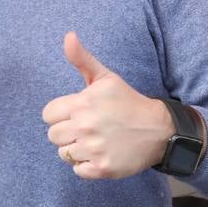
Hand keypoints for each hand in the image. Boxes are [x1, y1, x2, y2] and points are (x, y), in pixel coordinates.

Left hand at [40, 32, 172, 179]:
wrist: (159, 129)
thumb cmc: (127, 102)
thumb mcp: (105, 78)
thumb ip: (82, 59)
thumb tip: (68, 36)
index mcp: (82, 103)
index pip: (48, 115)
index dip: (60, 115)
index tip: (77, 114)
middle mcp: (85, 126)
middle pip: (53, 136)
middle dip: (67, 132)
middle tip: (87, 128)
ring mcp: (94, 149)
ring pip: (64, 154)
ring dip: (76, 149)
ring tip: (95, 141)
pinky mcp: (102, 168)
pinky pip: (77, 170)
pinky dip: (86, 165)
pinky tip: (101, 154)